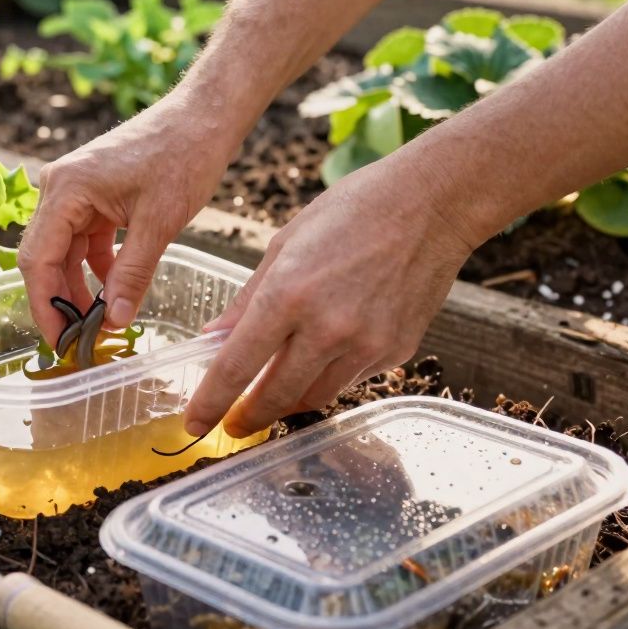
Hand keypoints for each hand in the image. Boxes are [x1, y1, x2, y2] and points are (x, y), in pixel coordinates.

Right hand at [18, 91, 244, 345]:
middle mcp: (59, 188)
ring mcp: (74, 191)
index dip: (45, 307)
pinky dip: (96, 268)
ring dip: (78, 288)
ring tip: (100, 323)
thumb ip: (132, 274)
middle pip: (44, 258)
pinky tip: (114, 293)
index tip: (60, 343)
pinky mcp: (93, 195)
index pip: (37, 260)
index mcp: (65, 189)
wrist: (205, 116)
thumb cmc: (184, 155)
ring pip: (63, 253)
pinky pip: (84, 240)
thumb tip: (115, 322)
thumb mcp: (159, 223)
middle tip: (80, 342)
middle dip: (60, 302)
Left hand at [183, 152, 477, 437]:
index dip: (211, 403)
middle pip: (275, 395)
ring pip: (315, 397)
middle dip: (249, 416)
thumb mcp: (284, 244)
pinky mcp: (395, 351)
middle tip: (234, 424)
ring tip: (271, 397)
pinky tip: (323, 358)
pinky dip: (329, 376)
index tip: (195, 424)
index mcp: (288, 295)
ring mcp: (366, 344)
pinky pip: (350, 379)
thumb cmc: (352, 211)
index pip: (236, 366)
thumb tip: (214, 337)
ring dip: (288, 402)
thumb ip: (246, 300)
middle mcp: (327, 327)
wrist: (432, 204)